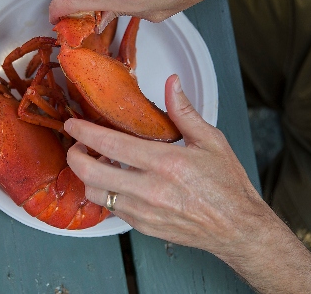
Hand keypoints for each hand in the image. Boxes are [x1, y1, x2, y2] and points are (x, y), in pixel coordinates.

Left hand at [65, 74, 310, 293]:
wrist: (237, 227)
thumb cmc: (227, 184)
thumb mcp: (210, 140)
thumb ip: (184, 111)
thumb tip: (172, 83)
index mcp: (166, 163)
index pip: (111, 145)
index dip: (85, 132)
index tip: (73, 124)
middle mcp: (150, 190)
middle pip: (91, 174)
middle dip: (74, 156)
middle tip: (76, 144)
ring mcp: (144, 212)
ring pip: (95, 194)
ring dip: (87, 176)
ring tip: (95, 161)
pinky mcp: (142, 226)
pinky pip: (110, 208)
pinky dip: (105, 192)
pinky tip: (114, 180)